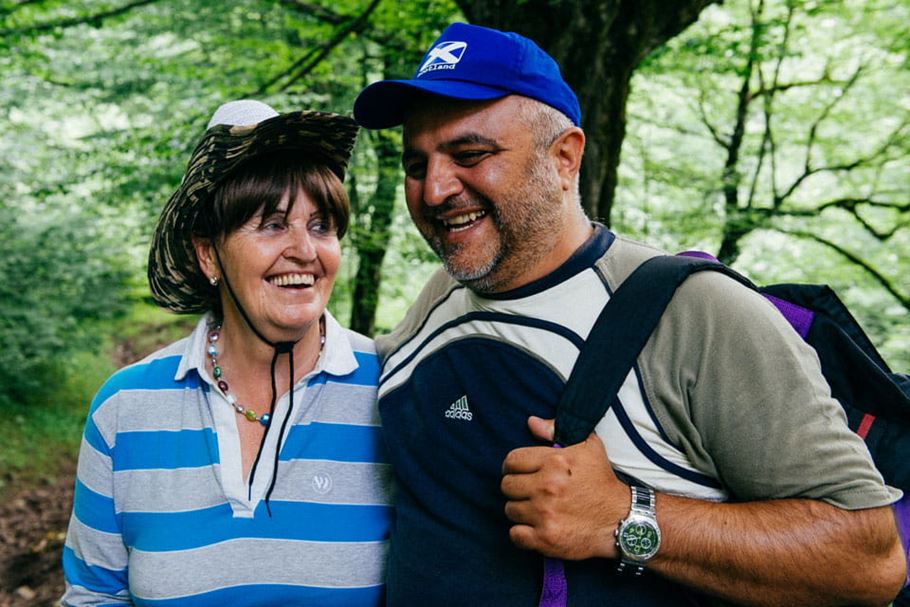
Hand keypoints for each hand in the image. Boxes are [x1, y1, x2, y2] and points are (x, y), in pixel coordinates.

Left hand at [500, 416, 630, 559]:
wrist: (621, 520)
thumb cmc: (603, 481)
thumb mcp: (589, 446)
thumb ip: (556, 429)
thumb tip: (531, 422)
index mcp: (554, 462)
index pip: (512, 461)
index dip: (512, 466)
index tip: (519, 473)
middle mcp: (547, 487)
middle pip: (507, 486)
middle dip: (516, 488)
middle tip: (529, 492)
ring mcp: (545, 514)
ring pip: (510, 510)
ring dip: (520, 510)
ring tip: (535, 509)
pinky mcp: (546, 538)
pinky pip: (514, 534)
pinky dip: (521, 533)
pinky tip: (534, 528)